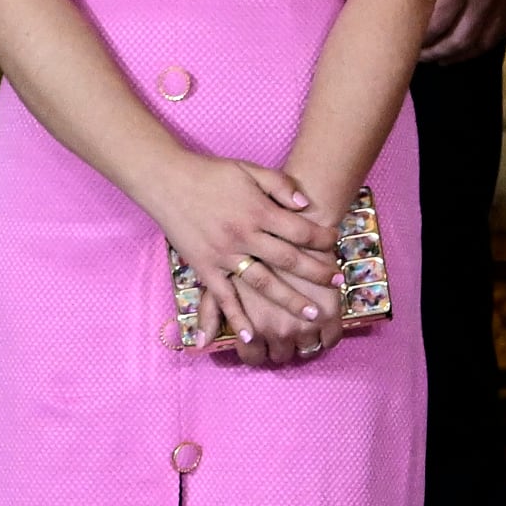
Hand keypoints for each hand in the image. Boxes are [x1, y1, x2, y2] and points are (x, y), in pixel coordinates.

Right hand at [146, 155, 336, 357]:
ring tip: (313, 315)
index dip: (323, 238)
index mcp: (258, 212)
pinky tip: (250, 336)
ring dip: (290, 300)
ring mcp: (223, 255)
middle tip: (338, 283)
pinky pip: (222, 297)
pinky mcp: (204, 268)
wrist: (166, 181)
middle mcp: (243, 236)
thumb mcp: (250, 170)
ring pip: (263, 283)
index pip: (301, 230)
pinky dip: (235, 317)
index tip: (336, 243)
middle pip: (288, 260)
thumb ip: (281, 185)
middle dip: (317, 272)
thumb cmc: (210, 174)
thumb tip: (307, 205)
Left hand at [422, 0, 505, 62]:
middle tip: (415, 54)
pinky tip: (462, 50)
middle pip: (454, 41)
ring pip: (476, 44)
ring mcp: (502, 3)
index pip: (434, 26)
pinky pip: (496, 36)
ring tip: (436, 57)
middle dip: (432, 52)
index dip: (416, 39)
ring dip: (454, 55)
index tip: (401, 39)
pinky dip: (477, 48)